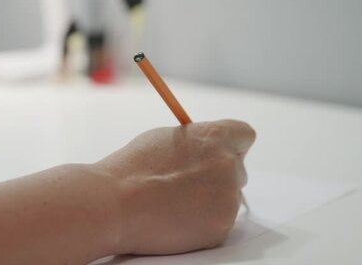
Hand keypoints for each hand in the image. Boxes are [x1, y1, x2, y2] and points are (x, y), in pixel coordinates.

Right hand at [96, 119, 254, 254]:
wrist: (117, 204)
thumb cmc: (132, 169)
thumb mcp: (164, 138)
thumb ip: (193, 142)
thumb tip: (201, 150)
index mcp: (214, 137)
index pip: (244, 135)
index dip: (231, 145)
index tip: (219, 153)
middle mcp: (228, 165)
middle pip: (239, 170)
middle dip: (219, 176)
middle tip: (189, 184)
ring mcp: (227, 198)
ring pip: (228, 199)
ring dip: (209, 201)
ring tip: (174, 203)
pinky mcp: (221, 227)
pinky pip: (218, 222)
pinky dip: (201, 223)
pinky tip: (174, 219)